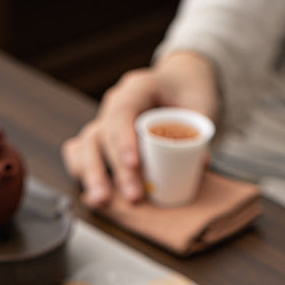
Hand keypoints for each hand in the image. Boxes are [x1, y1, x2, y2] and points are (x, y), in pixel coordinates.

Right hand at [61, 51, 219, 206]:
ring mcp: (106, 120)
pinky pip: (82, 152)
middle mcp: (115, 102)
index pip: (124, 110)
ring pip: (87, 145)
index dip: (125, 138)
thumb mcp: (202, 104)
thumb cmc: (187, 93)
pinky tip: (90, 193)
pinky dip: (82, 172)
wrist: (176, 83)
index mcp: (139, 87)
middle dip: (117, 169)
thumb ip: (201, 131)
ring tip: (102, 201)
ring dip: (93, 175)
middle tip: (134, 197)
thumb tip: (201, 162)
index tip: (134, 164)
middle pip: (105, 134)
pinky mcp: (102, 138)